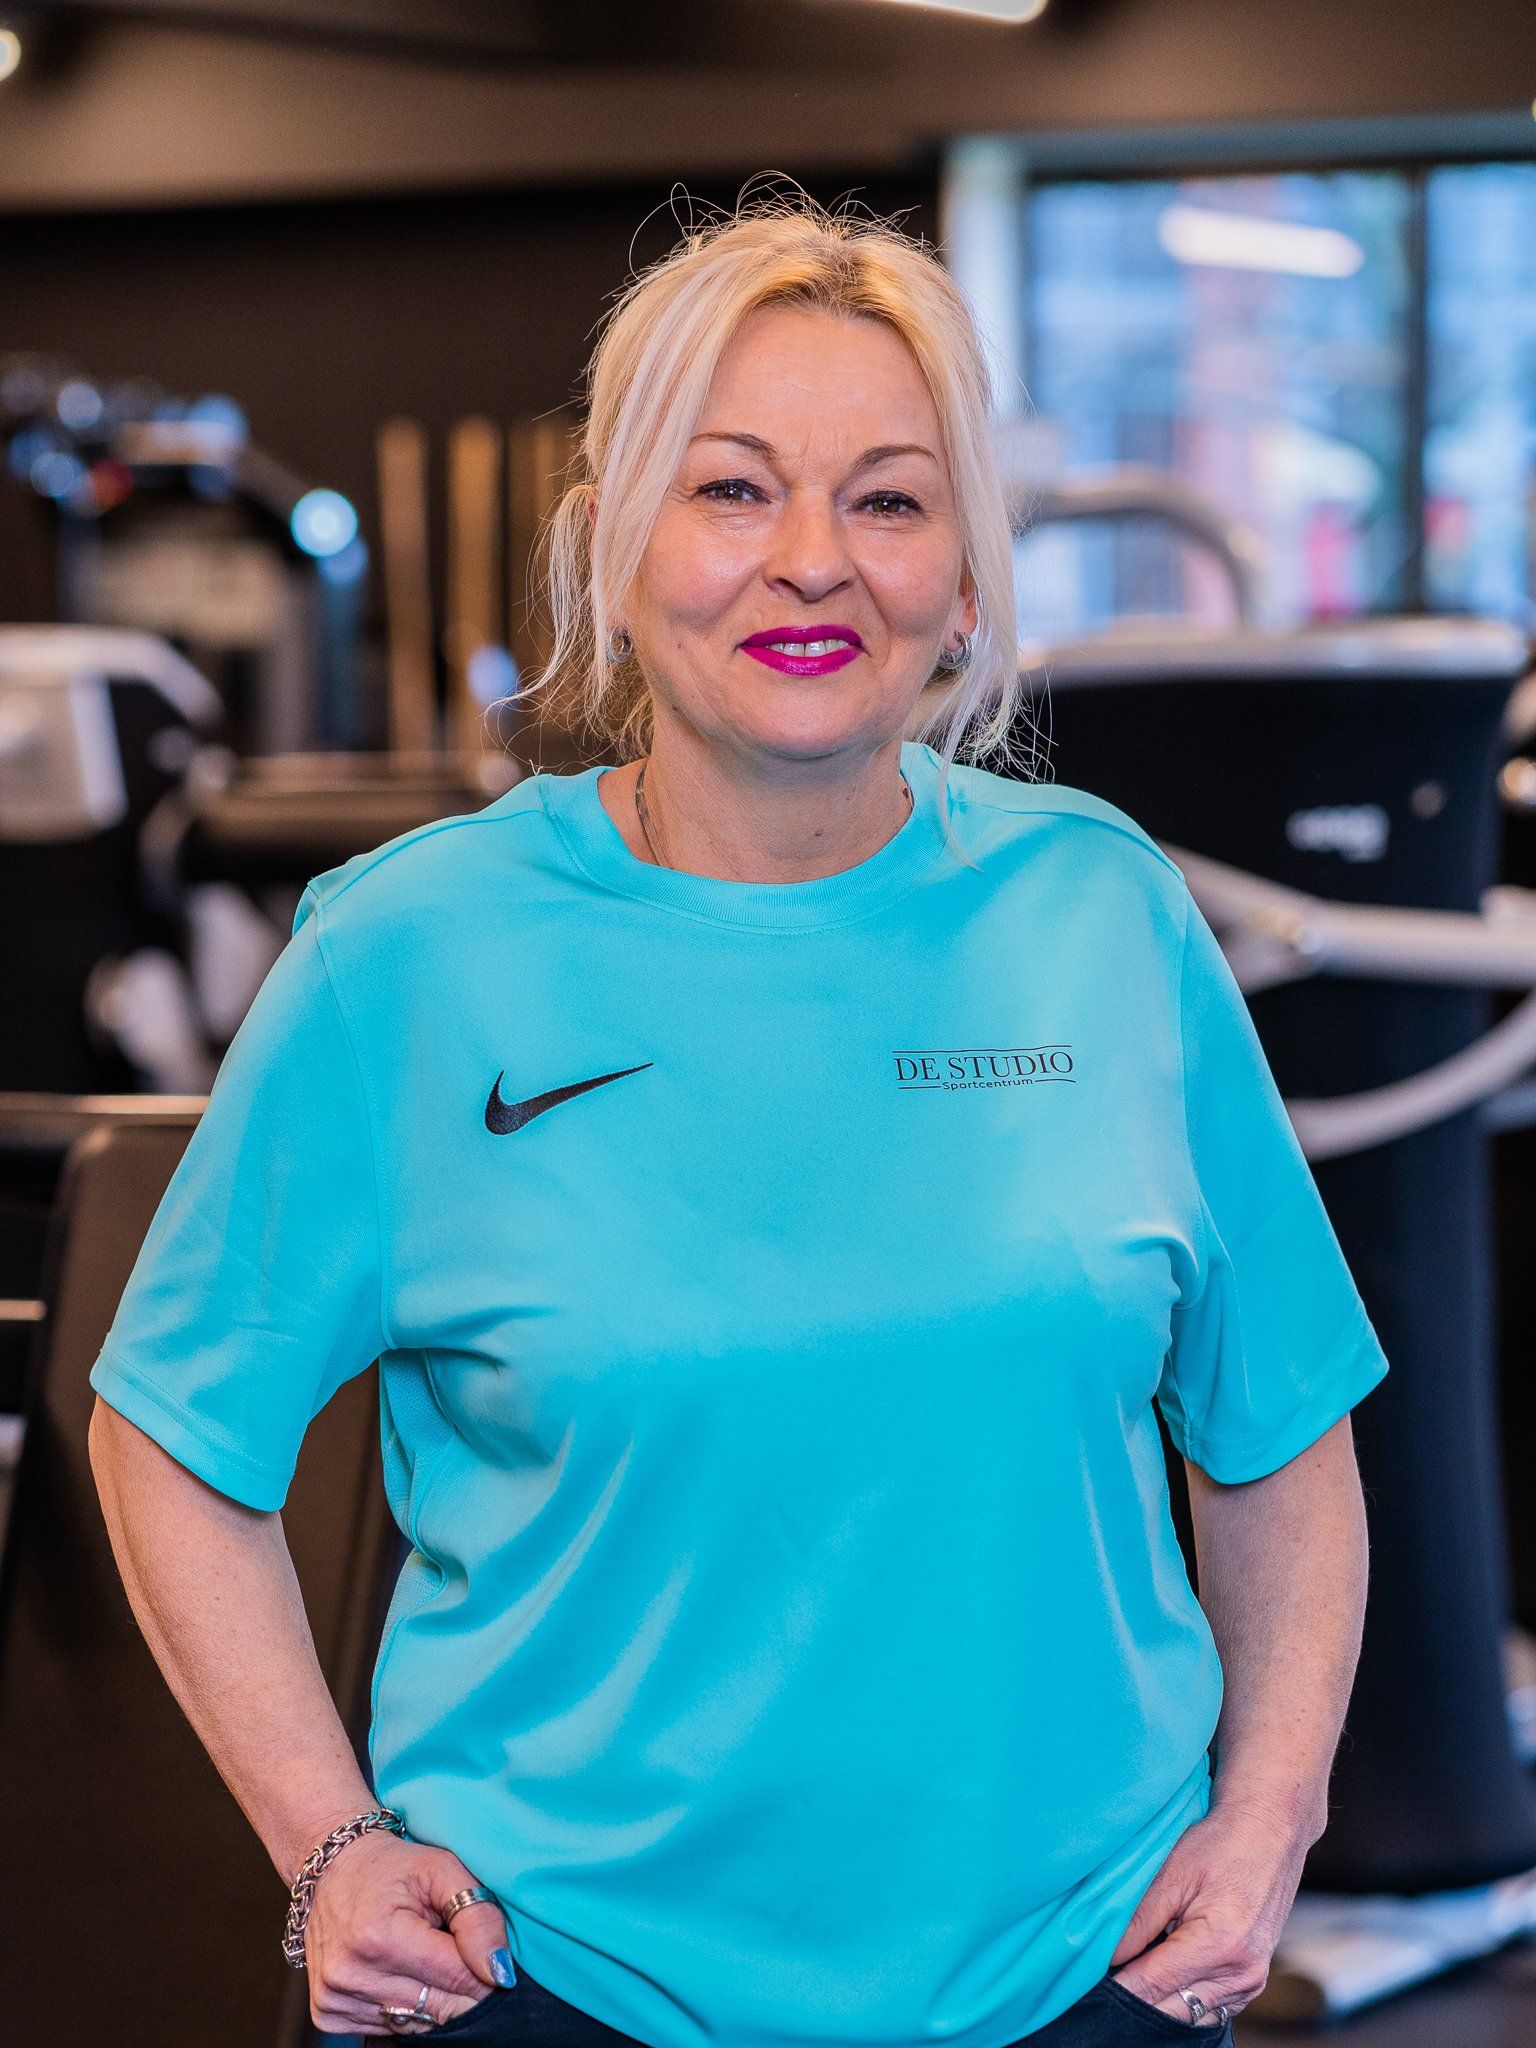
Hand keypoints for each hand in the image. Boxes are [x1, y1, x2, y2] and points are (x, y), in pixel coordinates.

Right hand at [302, 1829, 514, 2035]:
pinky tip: (397, 1972)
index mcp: (380, 1936)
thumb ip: (478, 1916)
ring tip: (421, 1955)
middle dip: (459, 1984)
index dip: (483, 1967)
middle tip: (454, 1952)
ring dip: (432, 1996)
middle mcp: (351, 1974)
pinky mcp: (328, 2014)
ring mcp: (335, 1998)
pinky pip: (389, 2029)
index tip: (486, 1953)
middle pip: (439, 2007)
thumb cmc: (390, 1866)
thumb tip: (500, 1972)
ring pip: (417, 2023)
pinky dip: (403, 2006)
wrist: (331, 1869)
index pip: (458, 1977)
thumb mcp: (441, 1869)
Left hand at [1107, 1795, 1309, 2022]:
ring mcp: (1251, 1982)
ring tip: (1134, 1973)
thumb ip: (1139, 1920)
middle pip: (1173, 2011)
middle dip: (1137, 1999)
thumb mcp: (1172, 1873)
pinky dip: (1184, 1997)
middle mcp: (1240, 1973)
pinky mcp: (1253, 1982)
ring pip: (1191, 2014)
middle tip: (1106, 1983)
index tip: (1092, 1987)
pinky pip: (1210, 2007)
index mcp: (1219, 1944)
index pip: (1154, 1984)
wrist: (1269, 1833)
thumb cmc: (1221, 1845)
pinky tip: (1165, 1974)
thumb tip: (1109, 1958)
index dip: (1119, 1988)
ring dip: (1160, 2001)